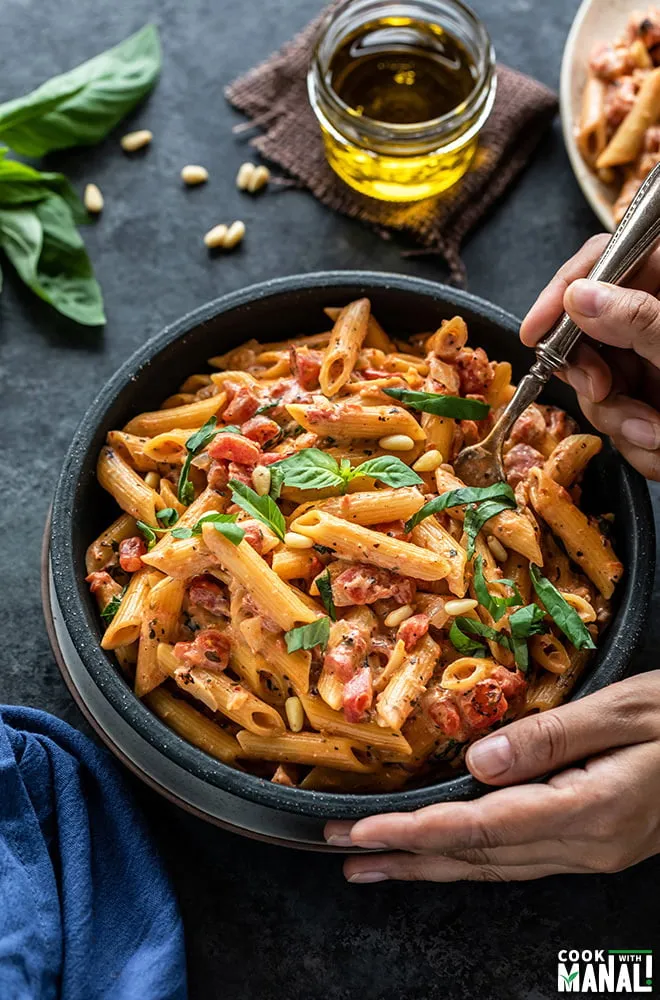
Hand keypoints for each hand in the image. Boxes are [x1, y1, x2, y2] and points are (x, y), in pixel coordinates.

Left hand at [324, 672, 659, 881]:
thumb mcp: (628, 708)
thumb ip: (554, 735)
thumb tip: (482, 759)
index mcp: (590, 807)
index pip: (483, 827)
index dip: (416, 832)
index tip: (364, 832)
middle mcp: (585, 842)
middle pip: (479, 856)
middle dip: (405, 856)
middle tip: (344, 852)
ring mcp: (592, 851)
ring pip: (494, 866)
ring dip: (430, 866)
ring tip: (374, 865)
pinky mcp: (596, 844)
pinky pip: (517, 860)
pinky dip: (470, 858)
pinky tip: (444, 856)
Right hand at [520, 233, 659, 479]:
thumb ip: (640, 320)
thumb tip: (582, 296)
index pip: (603, 261)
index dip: (562, 293)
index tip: (536, 333)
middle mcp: (658, 321)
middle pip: (589, 334)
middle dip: (595, 377)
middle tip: (606, 394)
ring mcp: (657, 365)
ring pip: (603, 389)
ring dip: (624, 423)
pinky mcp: (657, 403)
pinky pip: (623, 425)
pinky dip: (641, 447)